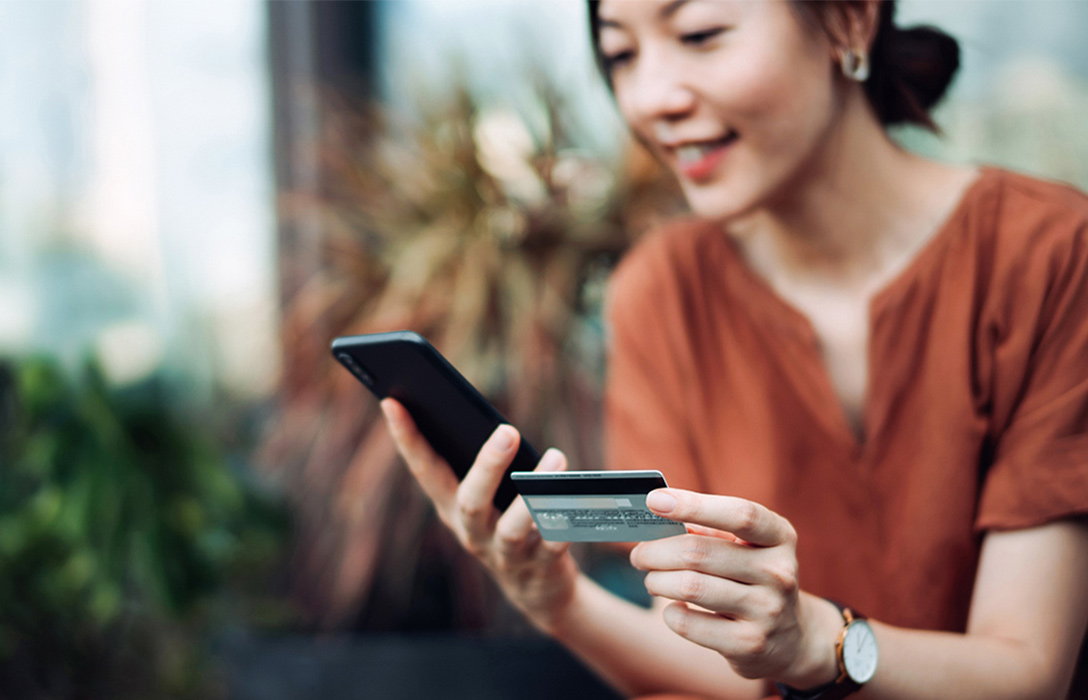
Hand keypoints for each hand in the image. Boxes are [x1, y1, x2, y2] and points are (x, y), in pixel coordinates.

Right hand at [380, 398, 579, 631]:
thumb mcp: (487, 497)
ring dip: (534, 495)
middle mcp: (472, 532)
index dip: (406, 438)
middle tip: (508, 430)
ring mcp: (505, 555)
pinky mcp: (540, 569)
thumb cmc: (508, 521)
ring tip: (557, 458)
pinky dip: (565, 523)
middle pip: (471, 501)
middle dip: (488, 466)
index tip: (393, 401)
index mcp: (451, 507)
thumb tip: (496, 421)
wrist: (536, 591)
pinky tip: (578, 499)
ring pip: (513, 529)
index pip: (423, 470)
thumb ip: (483, 464)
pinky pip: (554, 547)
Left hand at [629, 489, 841, 687]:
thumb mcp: (745, 547)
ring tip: (653, 580)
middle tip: (640, 555)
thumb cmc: (752, 577)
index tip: (655, 500)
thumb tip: (657, 518)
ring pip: (690, 586)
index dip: (693, 505)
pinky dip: (671, 613)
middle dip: (656, 552)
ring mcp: (766, 611)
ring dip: (657, 581)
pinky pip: (689, 624)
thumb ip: (707, 530)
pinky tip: (675, 608)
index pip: (739, 514)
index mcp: (779, 537)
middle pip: (699, 552)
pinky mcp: (749, 645)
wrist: (789, 638)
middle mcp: (779, 572)